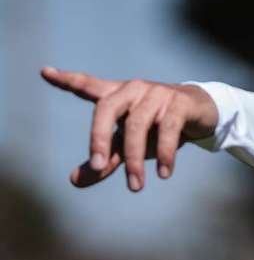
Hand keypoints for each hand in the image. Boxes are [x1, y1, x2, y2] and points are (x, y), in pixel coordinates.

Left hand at [41, 67, 218, 190]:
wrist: (202, 114)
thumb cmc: (158, 127)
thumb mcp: (129, 144)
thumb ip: (105, 160)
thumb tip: (73, 181)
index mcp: (117, 95)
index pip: (88, 85)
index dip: (67, 80)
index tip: (45, 73)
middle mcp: (133, 89)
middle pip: (106, 109)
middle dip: (99, 139)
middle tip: (98, 167)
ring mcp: (157, 93)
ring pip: (137, 125)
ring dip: (135, 159)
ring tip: (135, 186)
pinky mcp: (180, 103)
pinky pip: (168, 129)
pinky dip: (165, 154)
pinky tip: (164, 175)